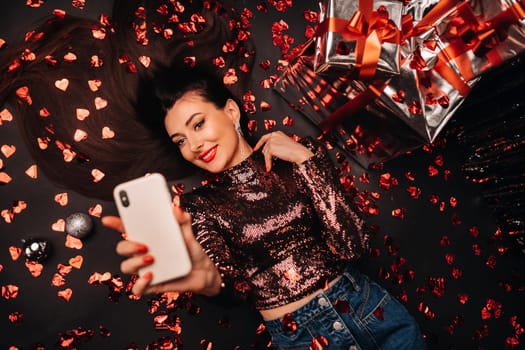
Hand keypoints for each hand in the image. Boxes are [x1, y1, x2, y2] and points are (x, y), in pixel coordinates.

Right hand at [101, 203, 221, 296]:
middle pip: (122, 248)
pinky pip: (137, 288)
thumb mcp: (188, 234)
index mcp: (149, 238)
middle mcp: (143, 254)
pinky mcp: (152, 284)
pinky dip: (141, 283)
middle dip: (128, 245)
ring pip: (126, 266)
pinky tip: (151, 276)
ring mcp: (145, 269)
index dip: (116, 224)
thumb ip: (183, 220)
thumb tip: (176, 208)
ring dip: (135, 262)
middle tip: (144, 245)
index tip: (108, 220)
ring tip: (151, 258)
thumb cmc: (191, 252)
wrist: (203, 272)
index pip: (127, 229)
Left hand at [253, 131, 313, 171]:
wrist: (299, 152)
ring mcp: (272, 141)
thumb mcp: (284, 144)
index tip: (256, 148)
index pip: (265, 137)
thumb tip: (269, 151)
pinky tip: (269, 167)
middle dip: (266, 155)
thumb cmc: (295, 150)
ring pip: (265, 152)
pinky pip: (267, 157)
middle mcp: (274, 135)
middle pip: (265, 146)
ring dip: (268, 160)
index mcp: (277, 133)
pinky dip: (268, 163)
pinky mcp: (271, 147)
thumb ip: (276, 144)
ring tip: (270, 165)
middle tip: (268, 161)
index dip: (259, 144)